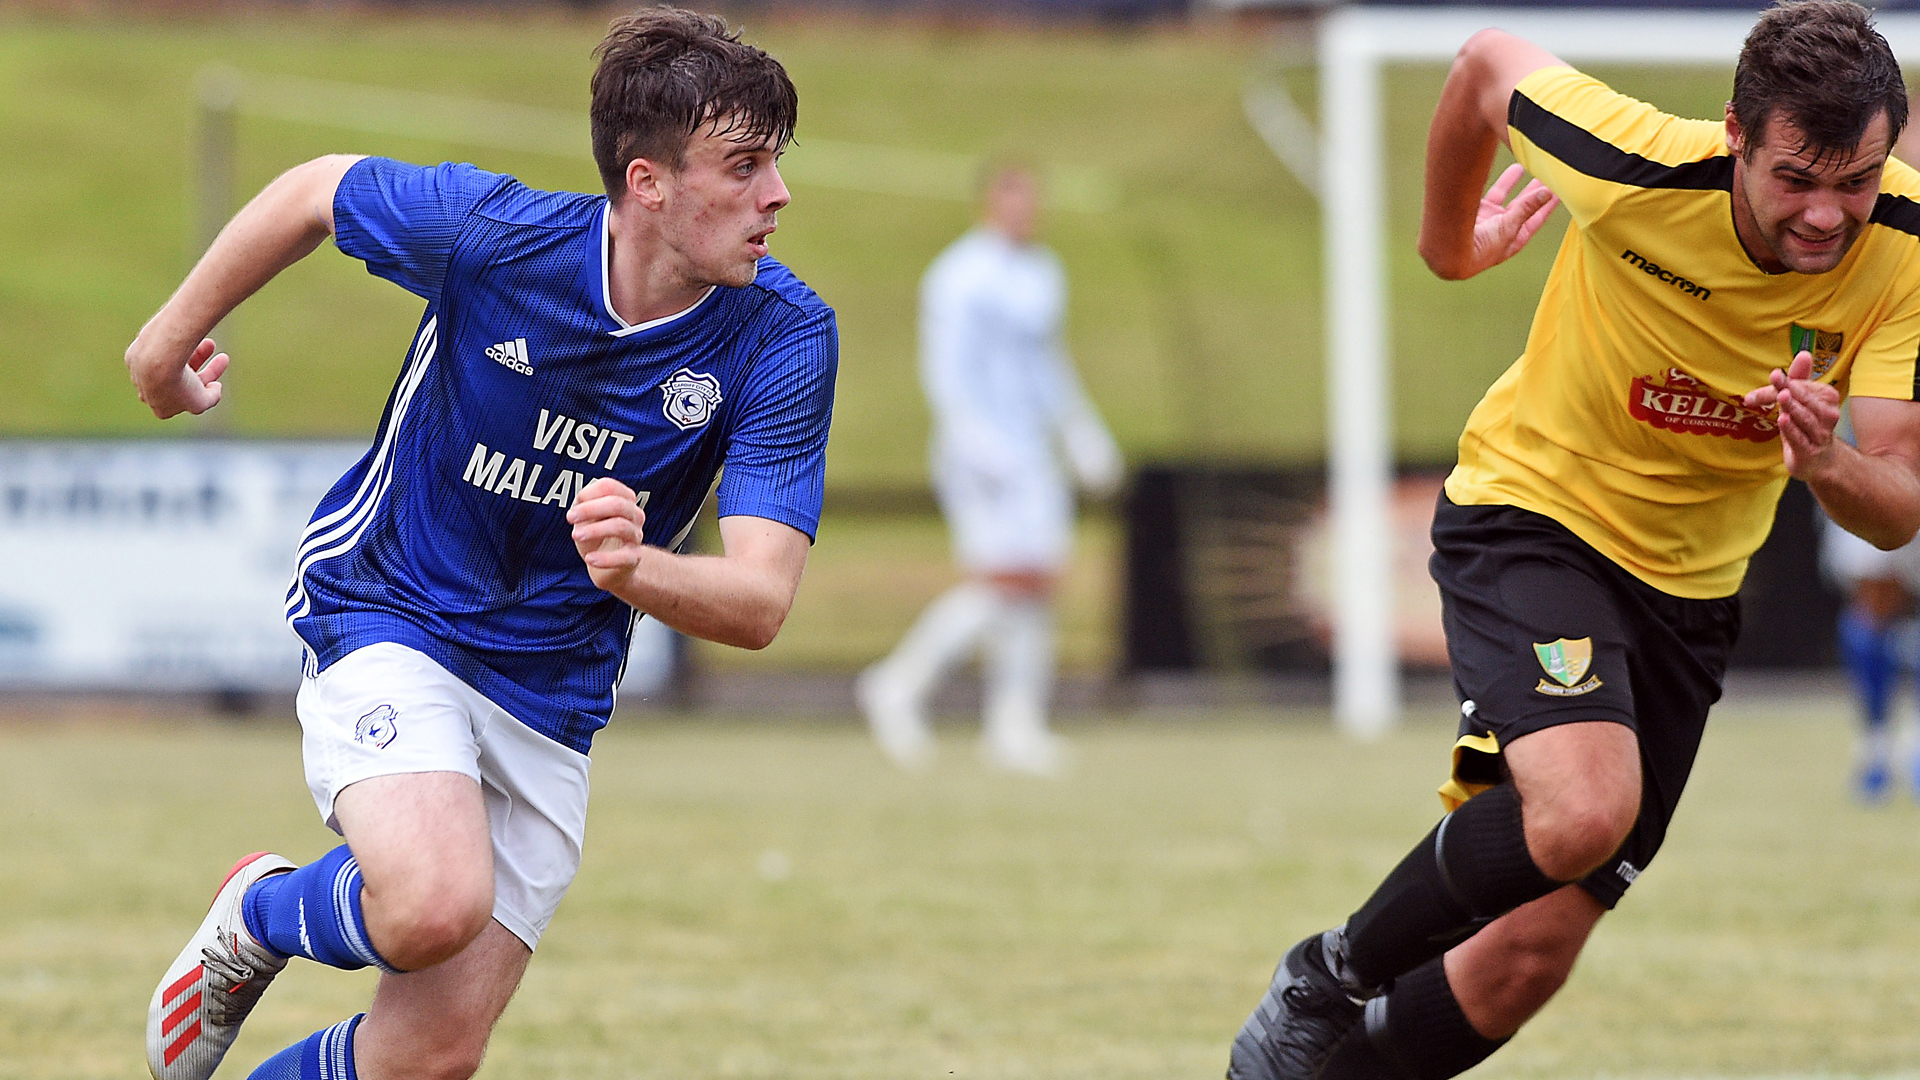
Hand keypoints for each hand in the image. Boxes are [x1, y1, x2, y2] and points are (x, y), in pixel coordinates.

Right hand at [126, 335, 228, 418]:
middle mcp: (147, 392)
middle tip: (224, 357)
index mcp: (160, 408)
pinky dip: (175, 347)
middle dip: (206, 370)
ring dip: (196, 354)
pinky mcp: (136, 354)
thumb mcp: (202, 400)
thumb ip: (211, 398)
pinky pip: (161, 351)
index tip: (216, 382)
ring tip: (211, 344)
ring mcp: (139, 372)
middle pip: (182, 382)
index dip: (203, 393)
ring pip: (173, 363)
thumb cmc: (179, 383)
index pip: (186, 402)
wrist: (156, 357)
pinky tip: (188, 342)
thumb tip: (214, 387)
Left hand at [567, 477, 647, 591]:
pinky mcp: (634, 557)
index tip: (574, 506)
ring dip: (594, 530)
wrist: (609, 567)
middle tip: (569, 517)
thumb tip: (583, 499)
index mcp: (624, 500)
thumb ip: (584, 502)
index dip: (590, 493)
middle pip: (617, 504)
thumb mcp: (586, 516)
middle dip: (590, 509)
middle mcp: (634, 515)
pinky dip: (605, 559)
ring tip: (575, 535)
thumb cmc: (596, 536)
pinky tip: (589, 559)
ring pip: (620, 526)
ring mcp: (636, 536)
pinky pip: (624, 557)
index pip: (610, 487)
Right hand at [1464, 164, 1559, 275]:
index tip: (1560, 189)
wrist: (1450, 253)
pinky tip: (1496, 171)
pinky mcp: (1473, 211)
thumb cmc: (1481, 249)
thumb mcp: (1509, 227)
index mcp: (1514, 238)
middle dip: (1532, 190)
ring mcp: (1486, 219)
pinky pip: (1486, 192)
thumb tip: (1548, 191)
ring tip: (1519, 166)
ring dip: (1510, 182)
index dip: (1548, 204)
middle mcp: (1501, 228)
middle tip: (1544, 174)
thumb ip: (1528, 207)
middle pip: (1521, 205)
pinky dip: (1493, 182)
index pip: (1536, 218)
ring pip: (1502, 196)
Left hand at [1742, 351, 1842, 478]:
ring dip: (1793, 407)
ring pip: (1805, 418)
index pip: (1802, 386)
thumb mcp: (1800, 402)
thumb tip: (1803, 353)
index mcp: (1826, 397)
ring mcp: (1820, 433)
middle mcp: (1828, 414)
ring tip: (1782, 395)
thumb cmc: (1805, 426)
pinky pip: (1800, 438)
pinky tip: (1783, 419)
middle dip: (1789, 389)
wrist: (1819, 461)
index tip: (1773, 375)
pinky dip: (1791, 429)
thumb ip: (1798, 378)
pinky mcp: (1809, 451)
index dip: (1784, 383)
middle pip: (1803, 399)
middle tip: (1776, 378)